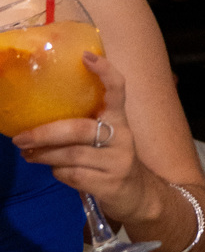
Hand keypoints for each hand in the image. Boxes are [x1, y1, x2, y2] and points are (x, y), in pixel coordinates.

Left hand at [12, 53, 150, 216]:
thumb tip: (40, 117)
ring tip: (29, 154)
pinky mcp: (111, 184)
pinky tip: (55, 170)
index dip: (105, 72)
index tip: (85, 57)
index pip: (118, 89)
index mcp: (120, 119)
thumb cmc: (111, 158)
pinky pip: (74, 175)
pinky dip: (59, 173)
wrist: (137, 194)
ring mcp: (118, 161)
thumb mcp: (105, 137)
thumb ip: (84, 124)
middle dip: (45, 134)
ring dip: (45, 156)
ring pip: (72, 155)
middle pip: (79, 129)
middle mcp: (123, 136)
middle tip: (21, 138)